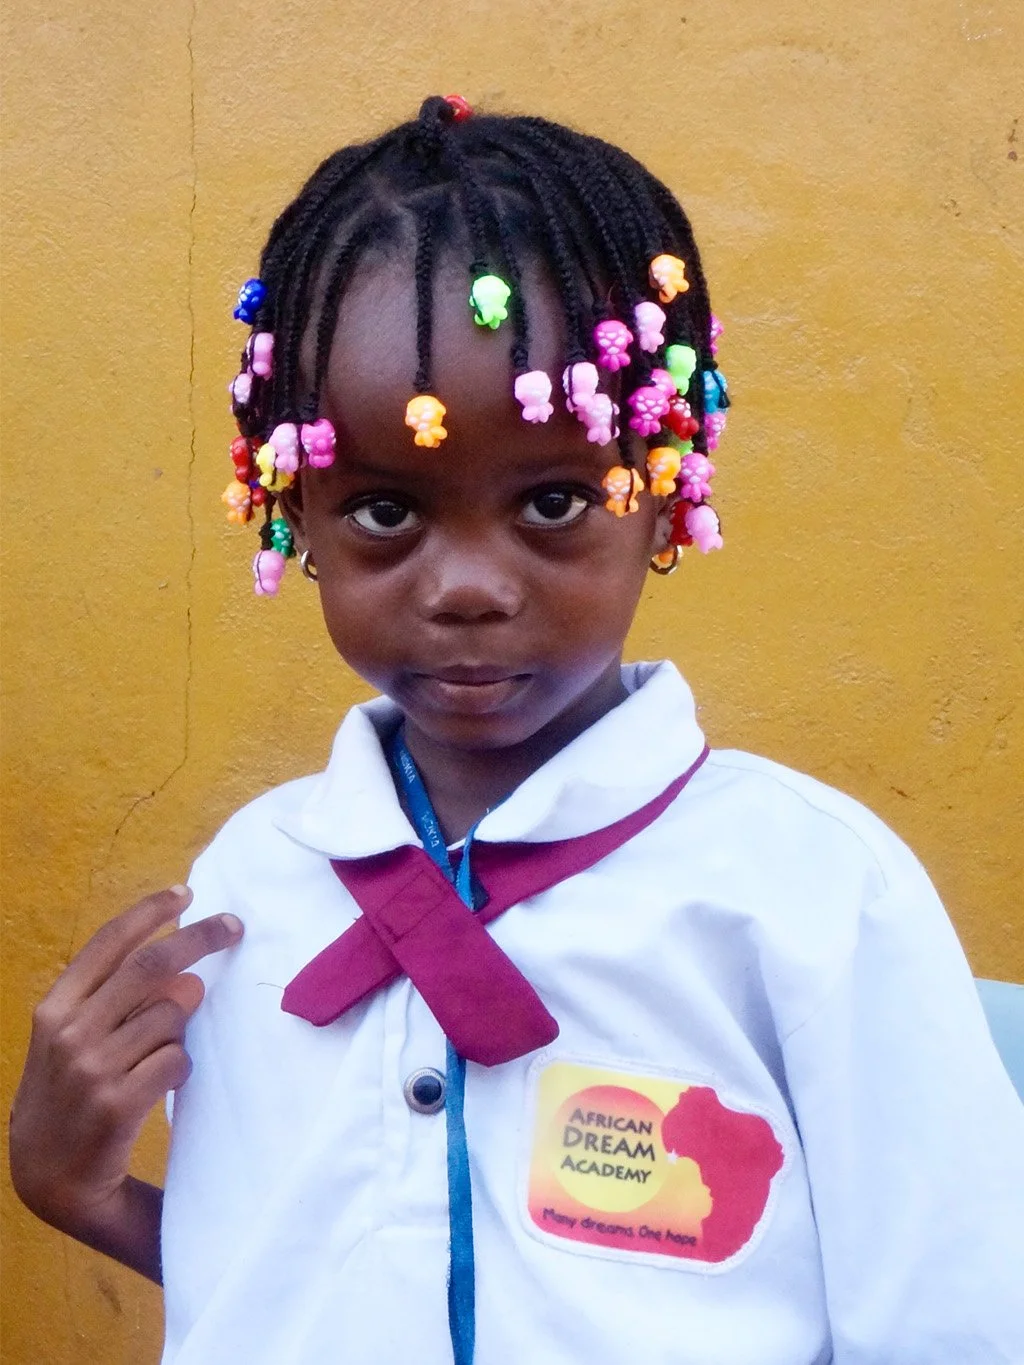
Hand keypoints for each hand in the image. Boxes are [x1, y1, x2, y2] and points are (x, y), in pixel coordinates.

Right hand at [9, 886, 241, 1275]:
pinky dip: (181, 1064)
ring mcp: (92, 1068)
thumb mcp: (74, 1039)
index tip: (186, 894)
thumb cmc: (71, 1092)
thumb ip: (120, 1002)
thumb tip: (189, 976)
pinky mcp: (117, 1103)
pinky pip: (176, 1059)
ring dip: (182, 1026)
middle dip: (199, 937)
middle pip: (151, 965)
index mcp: (55, 1007)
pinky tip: (160, 1081)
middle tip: (233, 927)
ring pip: (170, 1015)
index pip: (108, 943)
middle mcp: (70, 1032)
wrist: (49, 1176)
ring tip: (160, 1051)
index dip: (149, 912)